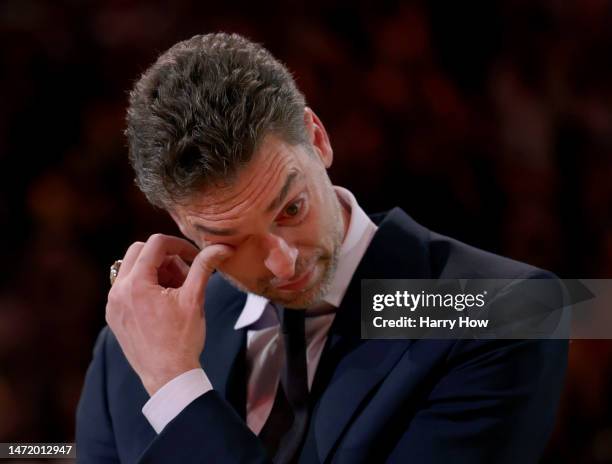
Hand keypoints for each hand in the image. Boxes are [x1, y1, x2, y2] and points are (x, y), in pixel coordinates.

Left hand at [105, 234, 233, 395]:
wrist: (168, 377)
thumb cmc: (182, 340)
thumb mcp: (194, 298)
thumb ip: (204, 267)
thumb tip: (221, 247)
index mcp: (136, 284)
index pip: (156, 244)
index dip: (179, 245)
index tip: (194, 256)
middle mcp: (118, 291)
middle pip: (140, 252)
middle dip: (165, 257)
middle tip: (184, 274)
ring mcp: (113, 304)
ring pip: (132, 269)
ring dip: (155, 271)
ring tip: (176, 291)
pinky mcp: (114, 316)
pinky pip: (127, 287)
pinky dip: (145, 286)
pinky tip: (164, 303)